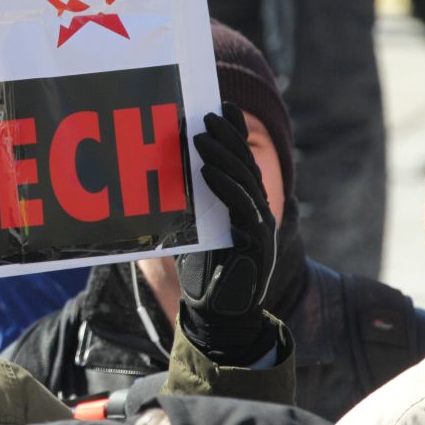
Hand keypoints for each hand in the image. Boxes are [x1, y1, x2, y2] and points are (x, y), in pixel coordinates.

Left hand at [178, 103, 276, 363]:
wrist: (217, 317)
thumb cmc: (202, 274)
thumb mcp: (193, 230)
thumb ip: (191, 203)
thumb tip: (163, 172)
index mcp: (247, 207)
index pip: (243, 162)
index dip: (235, 134)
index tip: (221, 107)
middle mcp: (260, 213)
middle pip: (247, 166)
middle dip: (228, 137)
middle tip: (206, 115)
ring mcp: (262, 228)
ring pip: (246, 181)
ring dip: (223, 155)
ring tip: (200, 135)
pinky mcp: (258, 244)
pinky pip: (243, 207)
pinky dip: (225, 185)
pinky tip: (206, 171)